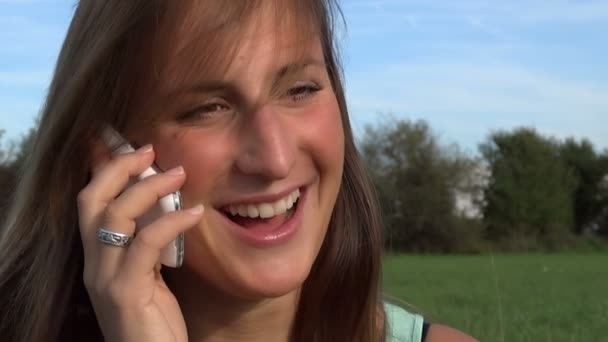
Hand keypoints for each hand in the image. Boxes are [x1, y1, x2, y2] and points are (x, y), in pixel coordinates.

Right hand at [77, 143, 201, 341]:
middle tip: (149, 149)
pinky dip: (171, 221)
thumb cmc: (157, 322)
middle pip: (90, 201)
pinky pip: (146, 244)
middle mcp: (94, 266)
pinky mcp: (125, 293)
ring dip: (148, 188)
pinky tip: (196, 212)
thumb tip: (166, 208)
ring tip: (179, 173)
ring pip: (113, 217)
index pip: (90, 203)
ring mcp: (106, 280)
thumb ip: (149, 246)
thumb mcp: (151, 277)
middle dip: (118, 168)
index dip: (105, 170)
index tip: (132, 147)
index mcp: (99, 259)